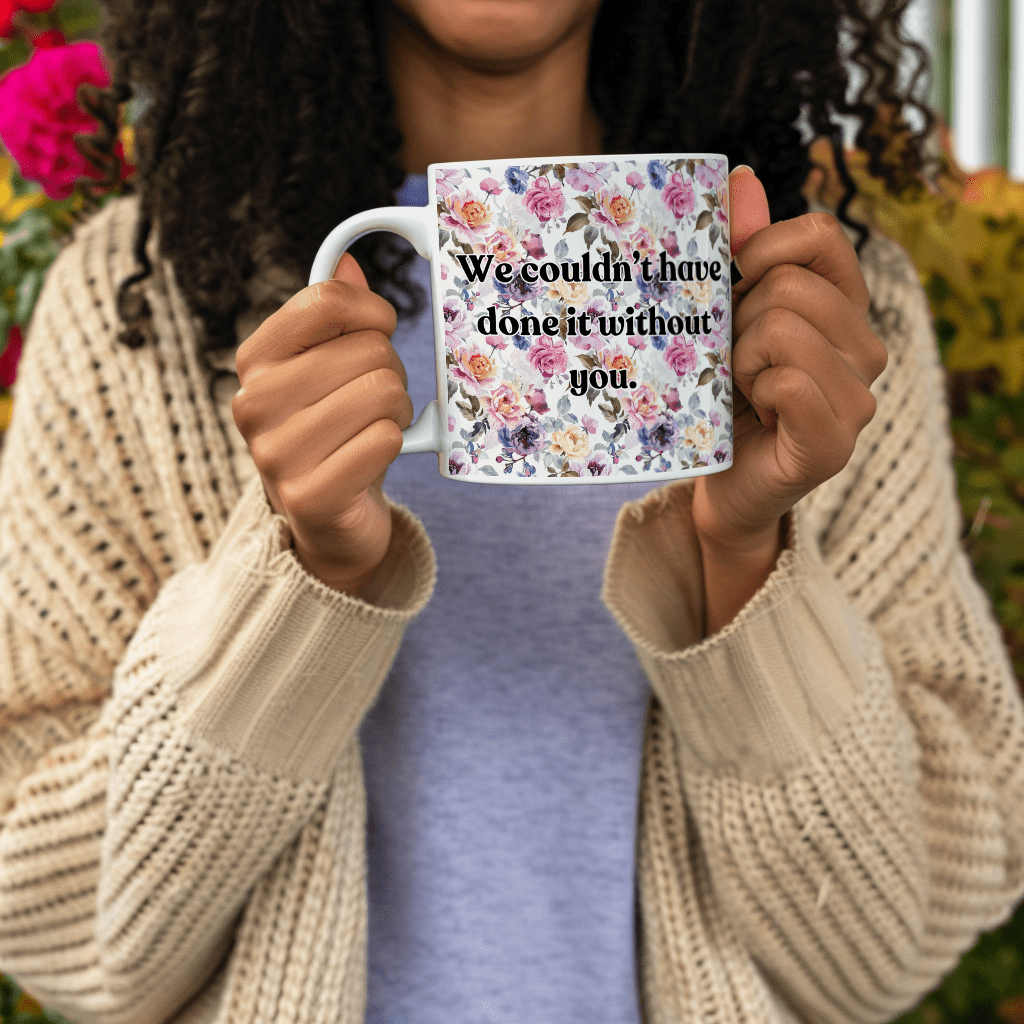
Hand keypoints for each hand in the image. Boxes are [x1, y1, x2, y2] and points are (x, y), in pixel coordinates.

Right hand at [231, 253, 412, 595]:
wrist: (329, 518)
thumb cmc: (336, 430)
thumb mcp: (330, 368)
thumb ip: (334, 316)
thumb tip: (347, 263)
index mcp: (256, 359)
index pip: (326, 300)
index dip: (372, 312)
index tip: (379, 331)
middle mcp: (253, 402)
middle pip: (368, 350)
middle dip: (390, 373)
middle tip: (375, 402)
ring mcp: (275, 453)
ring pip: (383, 392)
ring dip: (397, 412)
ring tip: (374, 430)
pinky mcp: (308, 496)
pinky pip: (385, 440)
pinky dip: (394, 446)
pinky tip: (372, 460)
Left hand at [691, 168, 888, 553]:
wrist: (714, 478)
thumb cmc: (719, 394)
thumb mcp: (723, 316)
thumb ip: (736, 251)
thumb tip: (743, 177)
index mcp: (843, 307)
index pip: (819, 235)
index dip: (762, 250)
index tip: (734, 289)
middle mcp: (865, 348)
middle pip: (790, 287)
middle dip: (739, 323)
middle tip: (734, 363)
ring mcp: (858, 398)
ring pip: (784, 330)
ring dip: (740, 361)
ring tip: (743, 391)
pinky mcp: (834, 442)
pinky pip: (790, 381)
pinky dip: (756, 392)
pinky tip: (757, 414)